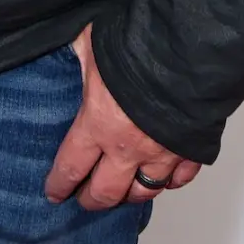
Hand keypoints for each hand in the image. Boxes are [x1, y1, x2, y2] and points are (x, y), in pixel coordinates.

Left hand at [44, 23, 200, 209]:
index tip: (54, 193)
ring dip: (130, 195)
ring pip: (144, 192)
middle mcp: (127, 147)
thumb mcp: (94, 44)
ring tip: (122, 193)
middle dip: (92, 200)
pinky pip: (179, 178)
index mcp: (97, 123)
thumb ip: (81, 53)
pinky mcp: (189, 149)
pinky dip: (170, 181)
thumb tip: (72, 48)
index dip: (59, 184)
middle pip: (106, 192)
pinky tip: (163, 178)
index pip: (71, 167)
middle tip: (85, 199)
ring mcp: (161, 152)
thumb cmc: (138, 45)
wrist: (186, 49)